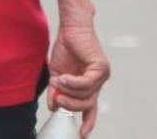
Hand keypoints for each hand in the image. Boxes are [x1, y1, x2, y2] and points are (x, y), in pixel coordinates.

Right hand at [48, 13, 110, 137]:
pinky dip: (73, 83)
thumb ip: (57, 92)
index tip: (82, 135)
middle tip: (57, 99)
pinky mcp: (102, 67)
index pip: (90, 108)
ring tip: (58, 81)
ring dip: (68, 91)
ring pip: (85, 95)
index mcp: (88, 86)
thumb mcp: (57, 76)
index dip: (87, 122)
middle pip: (86, 106)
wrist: (71, 29)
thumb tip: (54, 107)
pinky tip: (63, 77)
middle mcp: (98, 82)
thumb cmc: (65, 50)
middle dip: (69, 106)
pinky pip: (87, 83)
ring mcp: (102, 74)